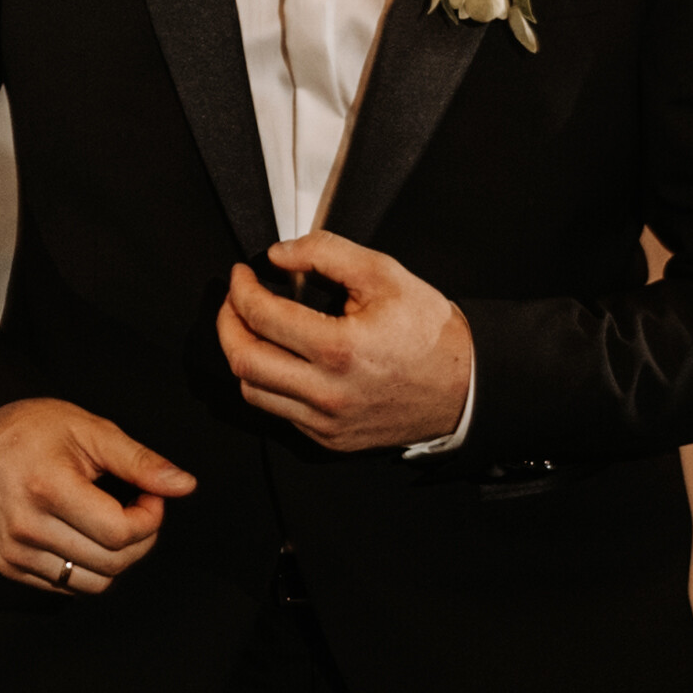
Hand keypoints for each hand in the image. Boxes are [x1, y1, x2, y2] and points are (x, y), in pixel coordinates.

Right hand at [0, 398, 196, 590]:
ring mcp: (15, 552)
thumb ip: (141, 462)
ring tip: (109, 521)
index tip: (150, 496)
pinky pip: (69, 586)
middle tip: (137, 507)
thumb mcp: (91, 431)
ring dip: (117, 557)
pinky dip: (89, 567)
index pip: (121, 533)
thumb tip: (183, 485)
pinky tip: (84, 534)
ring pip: (95, 583)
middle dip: (141, 538)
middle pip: (113, 562)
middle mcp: (27, 527)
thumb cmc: (34, 432)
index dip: (151, 518)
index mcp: (48, 489)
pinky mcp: (9, 567)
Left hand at [217, 236, 475, 453]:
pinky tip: (282, 360)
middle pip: (243, 361)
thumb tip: (278, 255)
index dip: (240, 290)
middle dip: (228, 324)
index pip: (261, 317)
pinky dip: (270, 383)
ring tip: (252, 330)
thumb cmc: (430, 333)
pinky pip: (280, 413)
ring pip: (253, 392)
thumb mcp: (385, 274)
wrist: (464, 387)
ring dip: (243, 356)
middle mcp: (328, 393)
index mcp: (340, 349)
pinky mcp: (329, 439)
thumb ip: (326, 253)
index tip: (241, 275)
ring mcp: (326, 422)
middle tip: (234, 301)